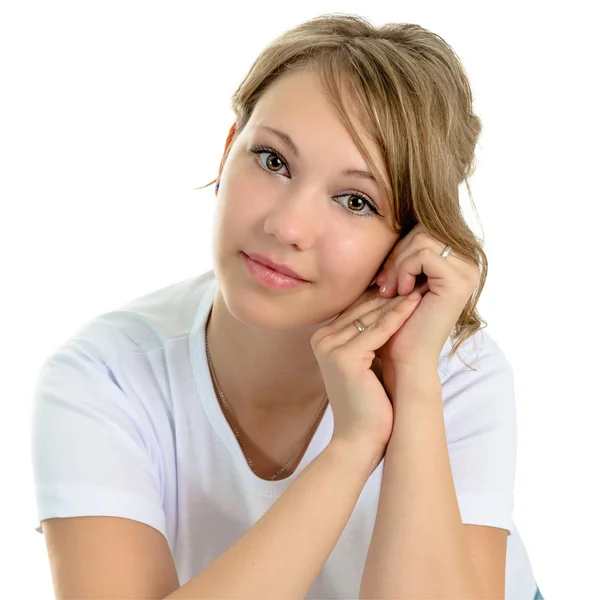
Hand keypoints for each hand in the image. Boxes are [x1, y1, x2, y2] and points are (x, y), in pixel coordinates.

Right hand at [311, 286, 422, 464]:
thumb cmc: (367, 402)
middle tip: (417, 276)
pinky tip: (416, 303)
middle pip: (362, 308)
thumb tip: (386, 307)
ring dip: (398, 300)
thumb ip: (366, 336)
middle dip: (391, 293)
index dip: (383, 295)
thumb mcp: (363, 362)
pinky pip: (378, 330)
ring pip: (371, 315)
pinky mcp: (345, 356)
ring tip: (421, 284)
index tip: (407, 281)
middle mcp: (321, 339)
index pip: (356, 308)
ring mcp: (330, 347)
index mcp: (322, 338)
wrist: (360, 439)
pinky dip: (399, 316)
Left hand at [374, 224, 480, 374]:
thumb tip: (388, 214)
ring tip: (389, 290)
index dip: (399, 248)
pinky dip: (404, 269)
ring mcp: (468, 271)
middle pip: (424, 228)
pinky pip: (423, 254)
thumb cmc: (399, 321)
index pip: (424, 227)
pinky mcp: (458, 280)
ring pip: (421, 239)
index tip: (384, 277)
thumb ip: (404, 252)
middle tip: (383, 284)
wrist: (404, 358)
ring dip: (397, 264)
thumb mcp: (401, 278)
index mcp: (458, 260)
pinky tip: (400, 293)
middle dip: (396, 254)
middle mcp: (469, 263)